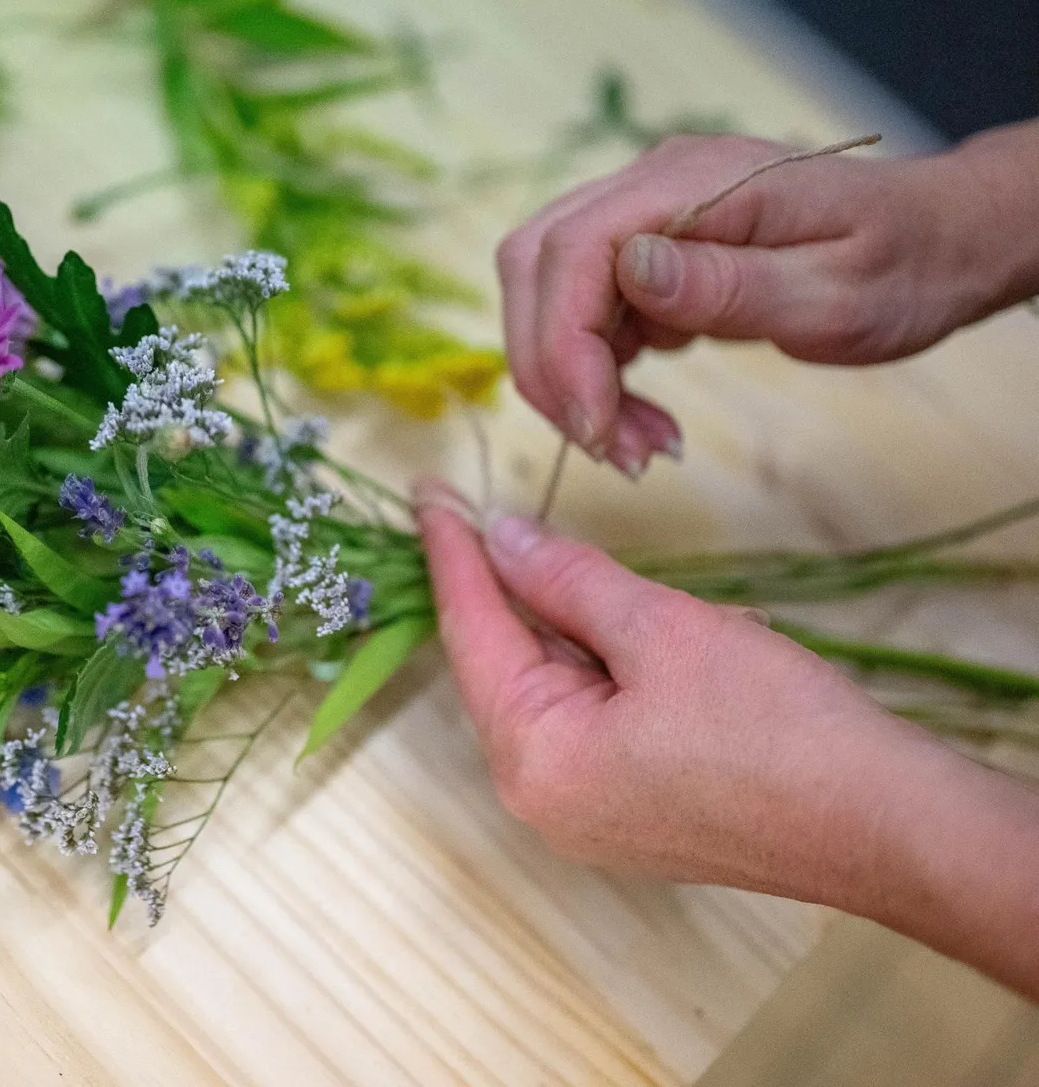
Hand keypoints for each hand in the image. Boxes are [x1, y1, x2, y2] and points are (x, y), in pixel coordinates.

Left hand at [415, 480, 1038, 998]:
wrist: (891, 827)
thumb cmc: (776, 730)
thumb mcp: (661, 628)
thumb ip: (567, 579)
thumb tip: (501, 537)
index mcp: (532, 757)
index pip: (471, 631)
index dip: (451, 552)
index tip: (428, 491)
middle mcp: (544, 797)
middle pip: (514, 661)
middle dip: (537, 590)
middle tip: (520, 515)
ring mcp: (591, 813)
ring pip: (567, 684)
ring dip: (603, 627)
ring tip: (664, 603)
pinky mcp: (637, 812)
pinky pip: (607, 716)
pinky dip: (635, 666)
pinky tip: (696, 639)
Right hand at [496, 126, 1038, 473]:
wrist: (936, 240)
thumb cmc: (901, 265)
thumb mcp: (834, 292)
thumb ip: (728, 283)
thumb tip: (630, 271)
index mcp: (695, 182)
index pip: (574, 250)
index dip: (564, 344)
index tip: (597, 425)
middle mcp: (651, 183)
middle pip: (536, 265)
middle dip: (551, 367)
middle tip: (608, 444)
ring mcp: (643, 213)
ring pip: (548, 291)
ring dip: (568, 378)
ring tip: (635, 442)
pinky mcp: (644, 249)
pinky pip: (583, 308)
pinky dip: (593, 372)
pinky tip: (640, 411)